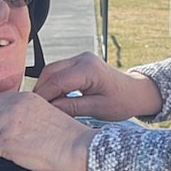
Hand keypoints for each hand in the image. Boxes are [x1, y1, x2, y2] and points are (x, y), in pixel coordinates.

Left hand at [0, 90, 94, 170]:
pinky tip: (8, 152)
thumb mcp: (44, 109)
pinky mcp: (5, 142)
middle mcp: (12, 107)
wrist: (73, 147)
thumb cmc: (65, 134)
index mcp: (23, 97)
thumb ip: (24, 110)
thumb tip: (9, 118)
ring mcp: (7, 124)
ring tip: (6, 145)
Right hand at [34, 53, 161, 120]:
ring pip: (51, 71)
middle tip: (35, 110)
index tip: (36, 111)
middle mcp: (82, 59)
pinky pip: (58, 71)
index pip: (57, 81)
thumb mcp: (97, 109)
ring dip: (44, 87)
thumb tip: (49, 109)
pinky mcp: (78, 63)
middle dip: (40, 91)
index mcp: (89, 69)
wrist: (135, 92)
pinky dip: (52, 85)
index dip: (44, 97)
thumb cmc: (121, 101)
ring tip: (43, 106)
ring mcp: (80, 59)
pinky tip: (52, 99)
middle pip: (50, 72)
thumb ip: (71, 107)